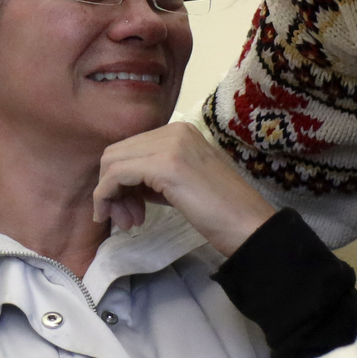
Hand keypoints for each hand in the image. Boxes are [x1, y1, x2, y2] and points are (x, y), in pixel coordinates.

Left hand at [94, 123, 275, 254]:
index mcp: (180, 131)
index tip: (130, 211)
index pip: (129, 148)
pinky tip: (117, 218)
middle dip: (111, 189)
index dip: (119, 181)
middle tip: (125, 220)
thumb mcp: (181, 184)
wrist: (250, 226)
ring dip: (109, 196)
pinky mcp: (164, 165)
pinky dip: (106, 197)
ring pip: (112, 163)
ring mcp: (169, 145)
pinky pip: (116, 175)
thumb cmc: (221, 212)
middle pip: (116, 153)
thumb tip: (120, 185)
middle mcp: (173, 131)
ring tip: (128, 223)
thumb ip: (153, 177)